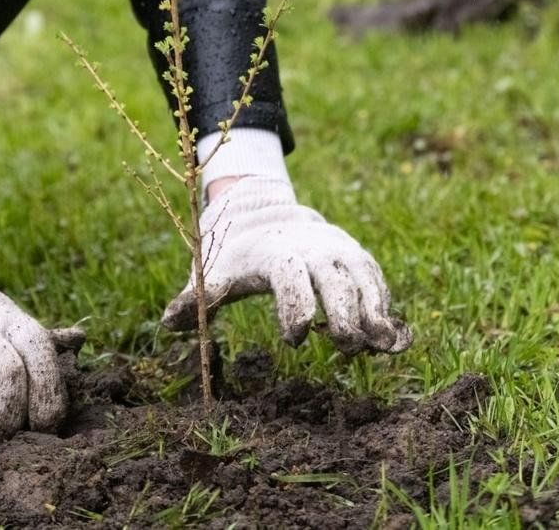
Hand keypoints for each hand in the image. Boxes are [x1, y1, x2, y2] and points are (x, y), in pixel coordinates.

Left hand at [162, 178, 411, 354]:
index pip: (289, 277)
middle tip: (346, 347)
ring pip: (363, 278)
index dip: (295, 306)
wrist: (263, 212)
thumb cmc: (233, 255)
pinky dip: (385, 304)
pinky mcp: (355, 256)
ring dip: (374, 311)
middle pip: (335, 279)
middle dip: (345, 313)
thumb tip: (169, 323)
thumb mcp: (212, 271)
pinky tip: (390, 336)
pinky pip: (376, 278)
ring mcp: (338, 249)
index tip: (295, 338)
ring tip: (382, 346)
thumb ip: (197, 299)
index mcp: (274, 253)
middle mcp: (312, 248)